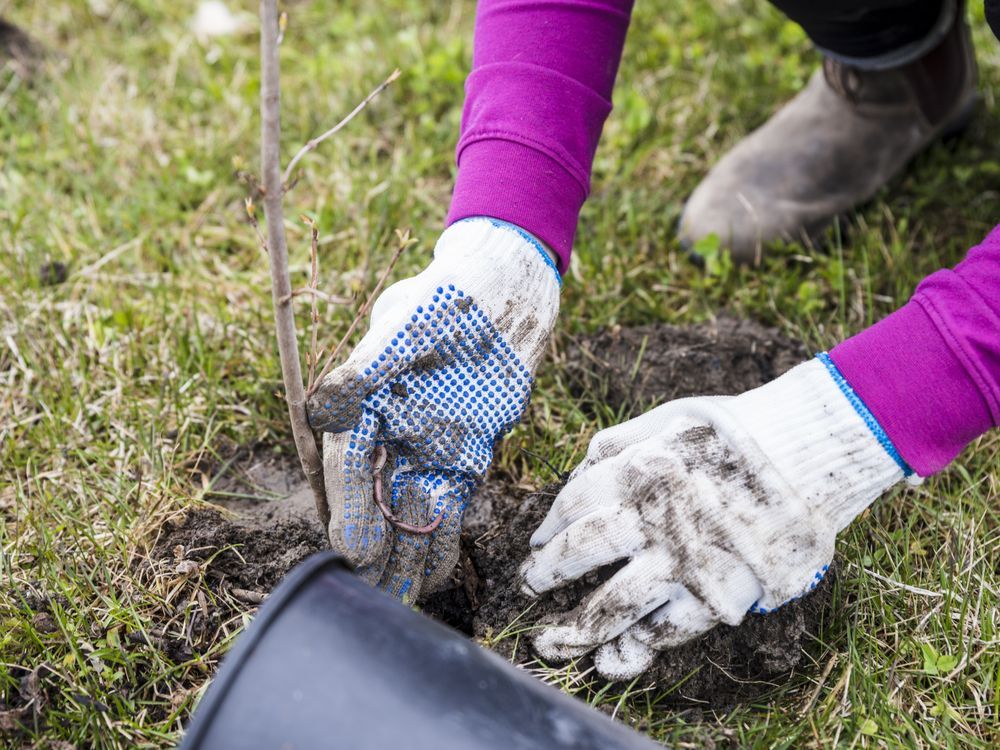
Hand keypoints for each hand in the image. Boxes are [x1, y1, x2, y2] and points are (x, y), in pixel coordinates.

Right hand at [307, 218, 559, 600]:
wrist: (501, 293)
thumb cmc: (446, 300)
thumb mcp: (404, 328)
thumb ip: (366, 370)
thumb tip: (324, 409)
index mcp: (363, 406)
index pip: (347, 471)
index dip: (348, 514)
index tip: (351, 553)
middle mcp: (390, 435)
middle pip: (374, 503)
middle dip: (374, 550)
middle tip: (375, 595)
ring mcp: (427, 448)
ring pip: (410, 514)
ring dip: (405, 556)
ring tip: (402, 599)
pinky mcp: (465, 456)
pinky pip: (448, 508)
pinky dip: (441, 540)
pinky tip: (436, 574)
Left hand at [520, 356, 915, 679]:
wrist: (811, 452)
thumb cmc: (737, 430)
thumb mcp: (669, 418)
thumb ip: (620, 443)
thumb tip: (581, 470)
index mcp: (636, 471)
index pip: (574, 504)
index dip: (550, 527)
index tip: (538, 543)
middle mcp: (652, 517)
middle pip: (582, 553)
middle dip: (548, 573)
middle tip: (530, 585)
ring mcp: (684, 560)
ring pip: (614, 604)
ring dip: (576, 629)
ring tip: (549, 642)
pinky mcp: (717, 595)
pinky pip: (665, 632)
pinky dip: (633, 652)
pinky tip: (609, 662)